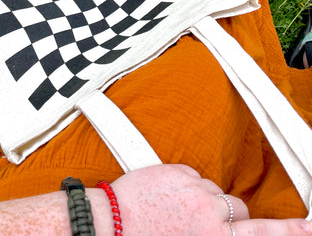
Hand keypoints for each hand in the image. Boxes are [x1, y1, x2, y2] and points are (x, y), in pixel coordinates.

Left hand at [111, 164, 310, 235]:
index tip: (309, 227)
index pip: (263, 234)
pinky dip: (185, 185)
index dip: (292, 232)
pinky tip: (167, 198)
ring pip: (215, 192)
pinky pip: (193, 177)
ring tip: (178, 210)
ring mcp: (195, 190)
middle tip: (204, 222)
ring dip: (204, 200)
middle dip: (229, 216)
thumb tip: (227, 229)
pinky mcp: (179, 171)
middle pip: (239, 209)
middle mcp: (211, 216)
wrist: (110, 226)